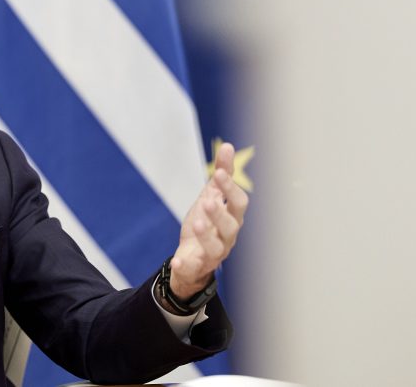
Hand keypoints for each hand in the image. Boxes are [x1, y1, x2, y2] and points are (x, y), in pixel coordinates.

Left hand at [170, 142, 247, 298]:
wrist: (192, 256)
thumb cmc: (207, 223)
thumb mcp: (211, 196)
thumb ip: (221, 174)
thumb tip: (227, 145)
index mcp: (232, 218)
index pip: (239, 203)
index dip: (231, 189)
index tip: (219, 173)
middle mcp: (227, 237)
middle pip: (231, 227)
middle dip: (220, 214)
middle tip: (208, 201)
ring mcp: (213, 254)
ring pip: (215, 248)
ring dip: (206, 236)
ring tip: (197, 222)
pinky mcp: (196, 267)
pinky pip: (192, 268)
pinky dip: (184, 265)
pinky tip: (176, 261)